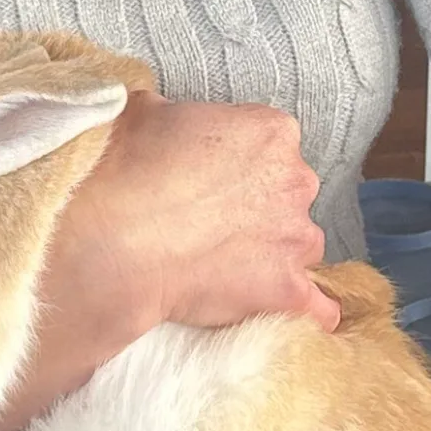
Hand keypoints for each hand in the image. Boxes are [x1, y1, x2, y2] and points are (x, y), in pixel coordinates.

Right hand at [0, 90, 336, 430]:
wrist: (113, 237)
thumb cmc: (124, 171)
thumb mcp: (143, 112)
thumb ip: (170, 113)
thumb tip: (160, 119)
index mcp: (270, 132)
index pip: (272, 148)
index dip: (240, 169)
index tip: (209, 185)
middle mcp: (295, 180)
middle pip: (290, 197)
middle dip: (259, 212)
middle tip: (210, 229)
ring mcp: (296, 238)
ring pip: (299, 248)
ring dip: (272, 259)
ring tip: (225, 273)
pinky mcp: (288, 291)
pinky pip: (317, 308)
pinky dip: (304, 313)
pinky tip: (281, 317)